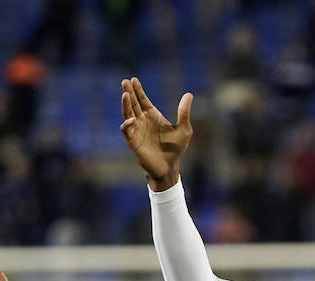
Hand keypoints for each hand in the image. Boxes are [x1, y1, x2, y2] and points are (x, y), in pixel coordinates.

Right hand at [119, 77, 193, 191]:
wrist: (169, 167)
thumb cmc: (175, 149)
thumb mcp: (184, 129)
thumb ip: (184, 112)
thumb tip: (189, 94)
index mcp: (152, 116)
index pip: (142, 100)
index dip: (138, 90)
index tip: (134, 80)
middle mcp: (142, 121)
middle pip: (133, 104)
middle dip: (129, 93)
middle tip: (125, 82)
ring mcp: (136, 130)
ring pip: (127, 114)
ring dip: (125, 104)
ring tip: (125, 94)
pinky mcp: (133, 141)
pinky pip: (126, 130)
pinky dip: (127, 124)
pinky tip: (132, 119)